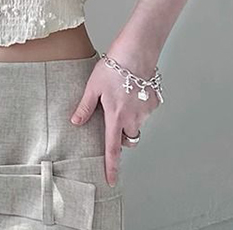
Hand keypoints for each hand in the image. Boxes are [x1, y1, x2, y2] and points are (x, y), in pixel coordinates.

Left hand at [69, 48, 160, 186]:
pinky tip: (134, 90)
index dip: (111, 167)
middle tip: (113, 116)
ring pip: (137, 125)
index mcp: (116, 117)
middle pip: (127, 139)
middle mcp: (133, 118)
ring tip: (122, 95)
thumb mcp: (93, 86)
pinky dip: (140, 106)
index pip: (112, 149)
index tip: (111, 181)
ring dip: (130, 119)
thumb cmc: (113, 67)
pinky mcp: (155, 101)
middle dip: (121, 134)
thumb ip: (85, 106)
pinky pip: (146, 111)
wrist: (136, 51)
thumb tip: (76, 122)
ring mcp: (146, 111)